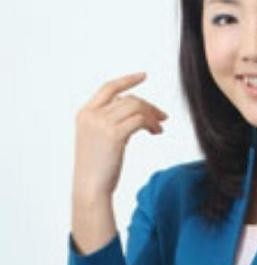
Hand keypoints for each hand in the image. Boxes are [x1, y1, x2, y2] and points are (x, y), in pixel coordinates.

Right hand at [73, 72, 167, 199]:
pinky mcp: (114, 134)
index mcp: (85, 113)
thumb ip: (111, 121)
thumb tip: (135, 111)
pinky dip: (152, 124)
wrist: (90, 188)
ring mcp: (101, 123)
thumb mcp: (99, 139)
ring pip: (136, 107)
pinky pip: (140, 120)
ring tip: (159, 128)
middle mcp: (91, 115)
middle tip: (163, 117)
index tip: (144, 76)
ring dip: (152, 115)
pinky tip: (156, 133)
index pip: (108, 87)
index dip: (127, 80)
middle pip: (128, 98)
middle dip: (149, 106)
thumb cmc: (98, 169)